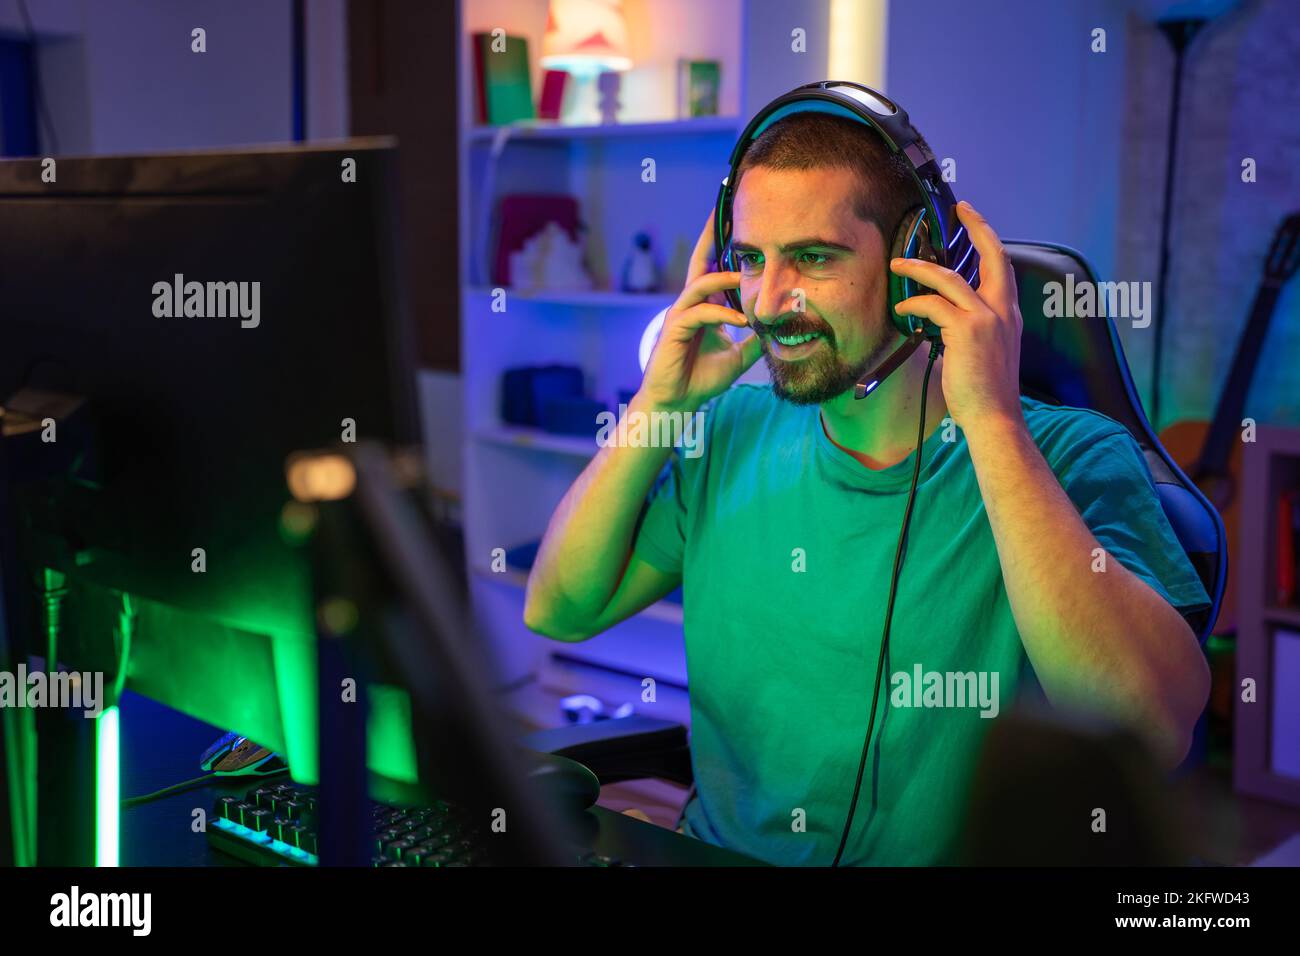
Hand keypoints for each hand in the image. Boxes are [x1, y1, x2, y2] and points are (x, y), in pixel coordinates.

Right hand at [635, 209, 762, 414]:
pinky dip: (721, 314)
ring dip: (723, 278)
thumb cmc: (701, 378)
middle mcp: (689, 305)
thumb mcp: (737, 356)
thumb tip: (778, 329)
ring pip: (699, 284)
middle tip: (725, 212)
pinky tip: (741, 320)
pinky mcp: (674, 331)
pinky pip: (699, 314)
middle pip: (699, 263)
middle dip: (711, 238)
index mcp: (703, 307)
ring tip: (745, 276)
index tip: (734, 223)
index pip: (712, 269)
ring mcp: (679, 316)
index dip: (721, 247)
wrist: (678, 403)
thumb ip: (754, 339)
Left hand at [889, 201, 1022, 431]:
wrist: (994, 416)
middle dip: (976, 226)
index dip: (989, 238)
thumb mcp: (985, 352)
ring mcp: (987, 318)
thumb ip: (969, 328)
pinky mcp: (967, 330)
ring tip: (899, 265)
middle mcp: (1004, 311)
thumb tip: (940, 316)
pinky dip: (914, 304)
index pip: (1002, 266)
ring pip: (950, 278)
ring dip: (920, 269)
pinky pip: (933, 304)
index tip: (973, 218)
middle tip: (959, 208)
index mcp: (1009, 315)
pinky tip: (902, 310)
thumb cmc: (984, 392)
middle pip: (993, 255)